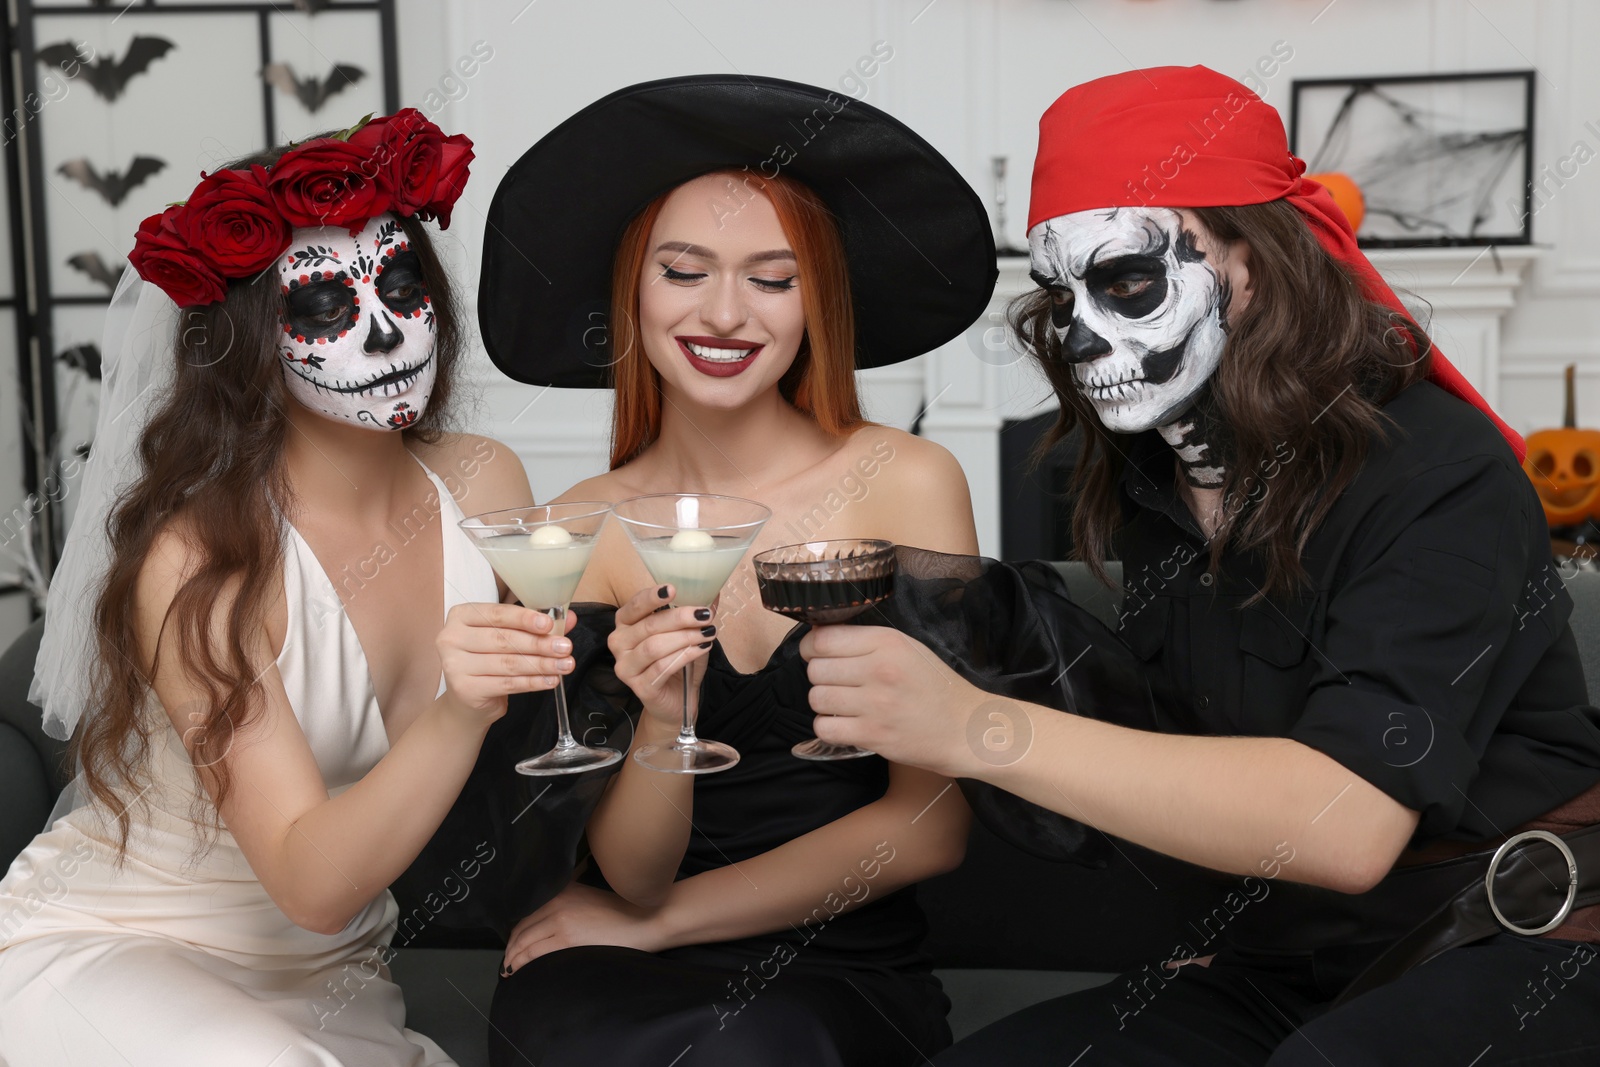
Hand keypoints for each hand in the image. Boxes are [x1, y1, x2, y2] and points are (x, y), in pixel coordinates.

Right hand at [436, 602, 577, 725]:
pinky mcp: (465, 689)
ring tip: (565, 665)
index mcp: (461, 615)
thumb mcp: (509, 636)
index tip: (548, 624)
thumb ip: (536, 626)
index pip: (497, 614)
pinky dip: (533, 682)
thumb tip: (568, 617)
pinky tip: (550, 680)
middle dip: (539, 643)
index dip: (524, 618)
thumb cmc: (488, 659)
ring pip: (508, 663)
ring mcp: (454, 665)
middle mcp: (451, 638)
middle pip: (503, 639)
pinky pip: (507, 684)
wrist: (467, 699)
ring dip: (541, 664)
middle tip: (565, 647)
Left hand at [501, 882, 667, 974]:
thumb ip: (567, 905)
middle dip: (510, 948)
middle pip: (521, 929)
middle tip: (507, 963)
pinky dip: (522, 964)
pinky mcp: (567, 939)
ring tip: (510, 970)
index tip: (512, 946)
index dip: (515, 934)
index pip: (527, 914)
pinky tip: (519, 971)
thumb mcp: (589, 899)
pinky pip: (534, 954)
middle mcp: (557, 902)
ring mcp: (561, 920)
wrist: (646, 919)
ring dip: (513, 958)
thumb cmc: (623, 913)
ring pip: (524, 942)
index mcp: (562, 891)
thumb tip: (548, 927)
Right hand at [607, 584, 713, 729]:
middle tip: (705, 615)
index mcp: (625, 624)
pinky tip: (701, 649)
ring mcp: (626, 667)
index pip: (635, 605)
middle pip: (649, 626)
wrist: (676, 701)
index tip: (673, 589)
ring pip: (654, 646)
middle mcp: (619, 643)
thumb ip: (693, 615)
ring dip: (685, 637)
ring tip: (708, 633)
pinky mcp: (639, 687)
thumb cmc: (677, 663)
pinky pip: (662, 667)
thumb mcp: (686, 634)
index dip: (652, 596)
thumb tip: (712, 592)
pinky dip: (685, 656)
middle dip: (680, 618)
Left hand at [800, 624, 985, 775]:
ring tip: (844, 704)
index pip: (824, 639)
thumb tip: (819, 639)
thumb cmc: (935, 686)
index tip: (817, 655)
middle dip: (820, 677)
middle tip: (838, 683)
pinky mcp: (873, 735)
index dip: (812, 648)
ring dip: (824, 703)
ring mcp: (875, 704)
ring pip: (816, 698)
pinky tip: (845, 724)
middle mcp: (879, 670)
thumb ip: (867, 641)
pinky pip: (824, 728)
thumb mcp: (907, 648)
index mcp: (887, 642)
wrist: (964, 728)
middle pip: (816, 669)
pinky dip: (828, 727)